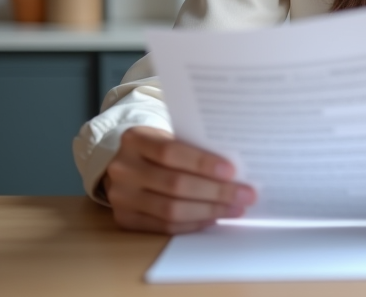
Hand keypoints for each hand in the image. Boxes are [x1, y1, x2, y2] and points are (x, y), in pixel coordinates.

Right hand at [102, 126, 255, 234]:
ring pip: (171, 209)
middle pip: (175, 184)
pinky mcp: (124, 219)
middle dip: (216, 191)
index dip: (202, 162)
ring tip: (235, 209)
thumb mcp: (167, 138)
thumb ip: (192, 148)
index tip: (232, 171)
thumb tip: (235, 170)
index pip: (170, 151)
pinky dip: (193, 223)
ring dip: (209, 211)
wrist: (124, 166)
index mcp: (135, 139)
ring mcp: (120, 197)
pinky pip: (164, 227)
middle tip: (245, 194)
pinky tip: (213, 218)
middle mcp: (123, 168)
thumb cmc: (157, 149)